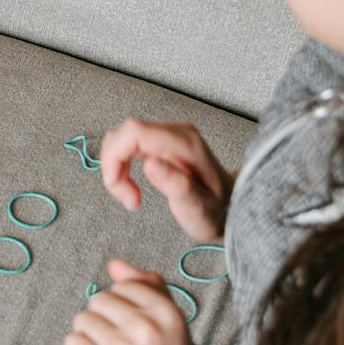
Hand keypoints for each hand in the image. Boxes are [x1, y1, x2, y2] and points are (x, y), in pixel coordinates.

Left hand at [64, 260, 221, 344]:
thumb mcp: (173, 332)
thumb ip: (150, 292)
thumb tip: (115, 264)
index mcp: (169, 312)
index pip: (122, 286)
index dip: (123, 313)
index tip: (138, 339)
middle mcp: (148, 325)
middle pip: (98, 301)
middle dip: (105, 327)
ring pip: (82, 322)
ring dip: (92, 344)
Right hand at [98, 119, 231, 242]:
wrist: (229, 207)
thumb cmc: (215, 212)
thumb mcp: (199, 209)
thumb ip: (178, 186)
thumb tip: (150, 164)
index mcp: (184, 144)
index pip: (134, 131)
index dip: (115, 154)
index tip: (114, 184)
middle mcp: (175, 132)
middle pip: (125, 133)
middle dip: (114, 165)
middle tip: (128, 198)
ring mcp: (168, 135)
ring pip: (123, 139)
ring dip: (117, 168)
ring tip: (131, 196)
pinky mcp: (161, 141)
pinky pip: (129, 145)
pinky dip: (123, 166)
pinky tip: (132, 185)